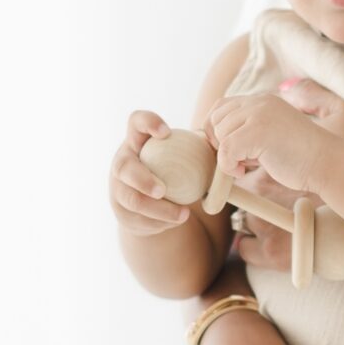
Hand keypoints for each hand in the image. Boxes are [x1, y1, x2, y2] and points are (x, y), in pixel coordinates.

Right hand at [109, 109, 194, 237]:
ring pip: (132, 200)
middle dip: (142, 179)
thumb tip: (224, 147)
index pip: (136, 121)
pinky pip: (140, 219)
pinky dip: (161, 222)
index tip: (166, 132)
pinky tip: (177, 220)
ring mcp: (118, 188)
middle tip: (162, 190)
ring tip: (183, 214)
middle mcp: (122, 162)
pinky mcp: (122, 211)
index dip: (147, 123)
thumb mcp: (181, 156)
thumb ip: (198, 148)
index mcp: (137, 140)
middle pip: (123, 167)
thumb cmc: (173, 170)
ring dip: (158, 209)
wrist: (152, 201)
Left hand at [204, 89, 332, 199]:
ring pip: (220, 134)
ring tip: (246, 166)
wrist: (326, 163)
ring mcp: (259, 114)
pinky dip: (228, 166)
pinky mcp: (258, 131)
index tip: (228, 151)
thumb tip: (214, 140)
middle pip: (216, 119)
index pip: (221, 107)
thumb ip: (246, 132)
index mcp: (262, 101)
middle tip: (239, 161)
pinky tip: (244, 172)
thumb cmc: (300, 158)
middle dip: (220, 143)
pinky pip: (226, 150)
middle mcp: (259, 102)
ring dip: (226, 156)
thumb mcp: (270, 136)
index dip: (217, 130)